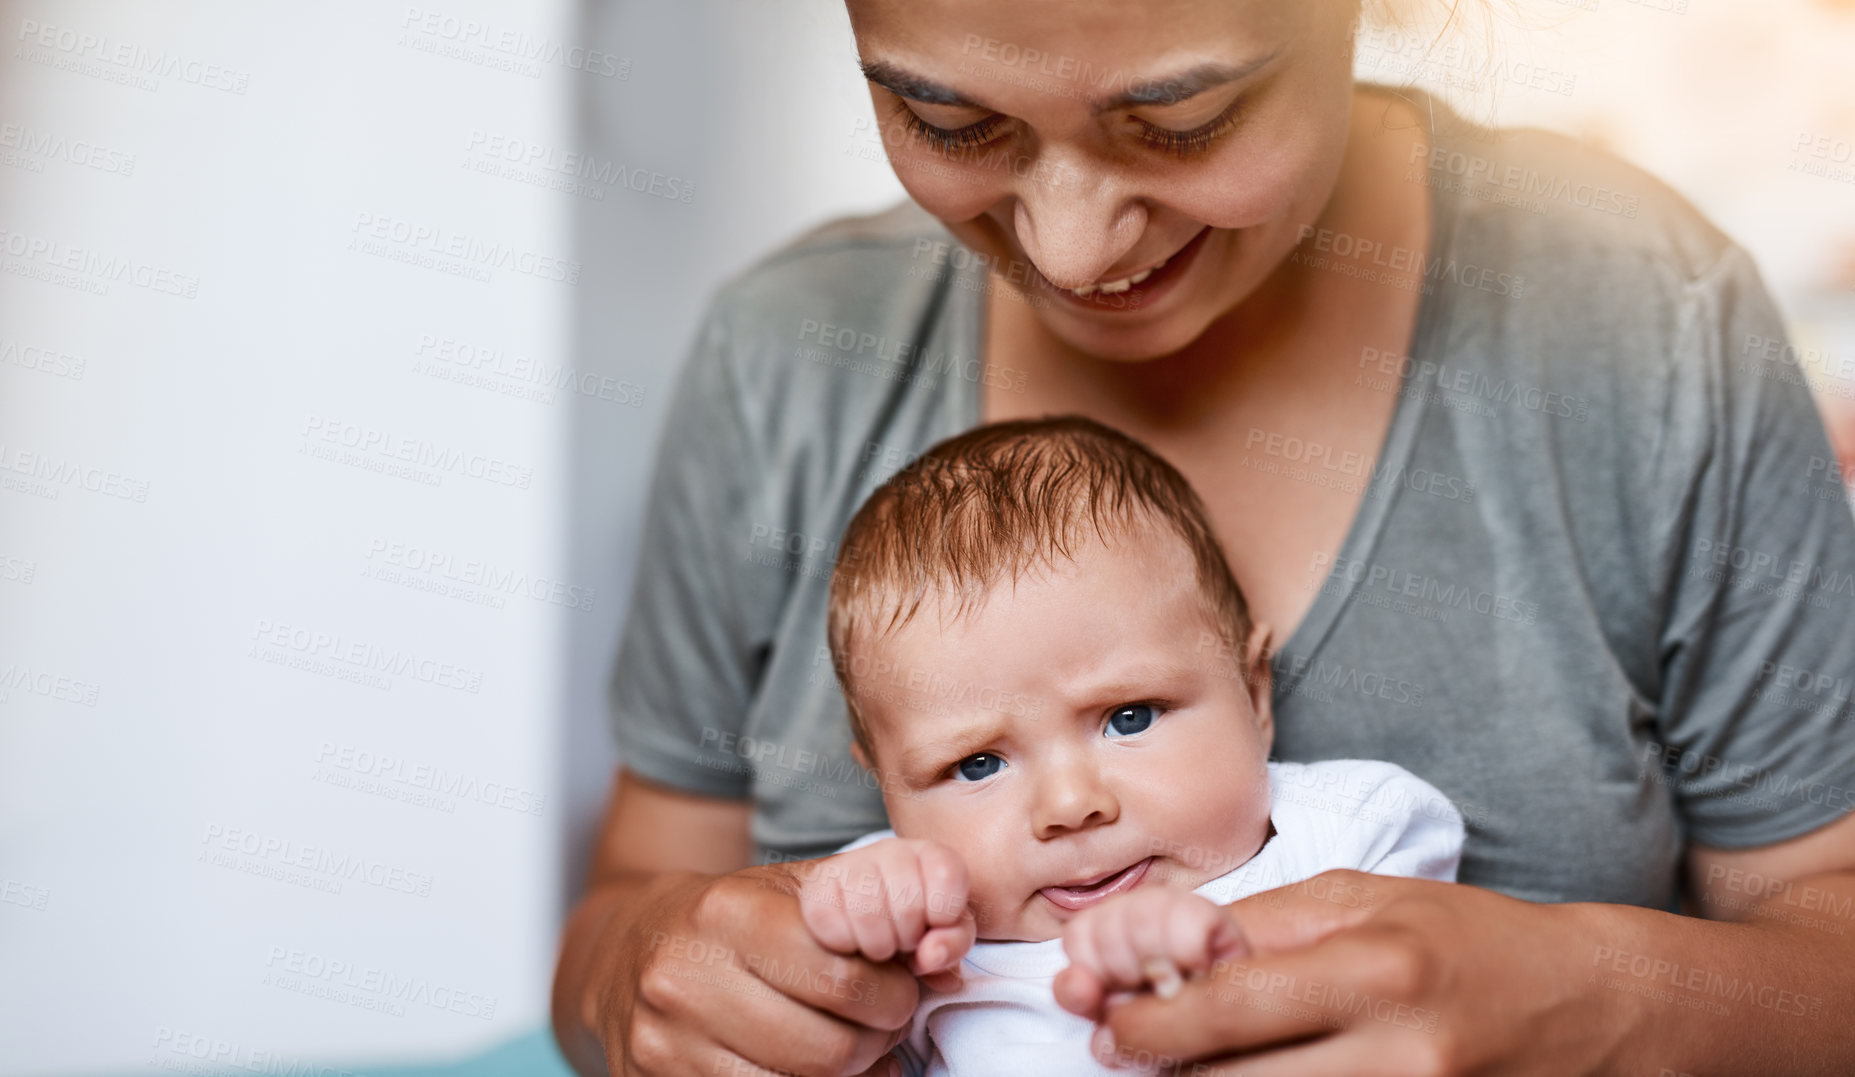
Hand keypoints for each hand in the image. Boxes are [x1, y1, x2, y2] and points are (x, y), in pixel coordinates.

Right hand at [594, 863, 928, 1075]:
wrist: (623, 952)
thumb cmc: (727, 917)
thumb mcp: (790, 888)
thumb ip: (870, 901)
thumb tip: (944, 956)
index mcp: (725, 914)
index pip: (842, 977)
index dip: (891, 992)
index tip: (898, 987)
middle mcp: (684, 979)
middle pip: (826, 1048)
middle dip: (873, 1041)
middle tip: (879, 1023)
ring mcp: (666, 1045)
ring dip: (844, 1075)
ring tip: (846, 1045)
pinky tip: (809, 1070)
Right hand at [799, 838, 977, 992]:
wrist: (860, 926)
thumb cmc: (913, 933)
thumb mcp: (947, 938)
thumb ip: (952, 943)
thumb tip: (929, 954)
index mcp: (930, 855)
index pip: (948, 874)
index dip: (944, 912)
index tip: (934, 924)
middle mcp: (890, 850)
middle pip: (909, 906)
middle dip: (908, 938)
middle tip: (902, 940)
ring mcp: (851, 862)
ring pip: (869, 916)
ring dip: (876, 947)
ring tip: (877, 944)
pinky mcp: (817, 884)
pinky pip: (831, 925)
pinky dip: (843, 945)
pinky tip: (851, 940)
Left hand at [1053, 870, 1626, 1075]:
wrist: (1591, 1005)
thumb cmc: (1468, 940)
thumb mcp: (1367, 899)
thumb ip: (1263, 924)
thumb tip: (1162, 945)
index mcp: (1378, 968)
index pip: (1230, 1006)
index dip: (1148, 1021)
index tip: (1103, 1016)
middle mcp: (1399, 1052)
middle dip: (1163, 1068)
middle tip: (1121, 1048)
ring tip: (1178, 1066)